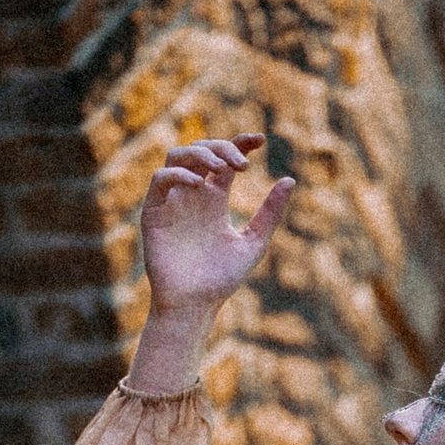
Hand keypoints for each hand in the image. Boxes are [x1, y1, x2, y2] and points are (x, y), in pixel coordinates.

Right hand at [139, 134, 292, 316]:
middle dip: (222, 149)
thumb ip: (269, 213)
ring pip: (178, 156)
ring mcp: (172, 201)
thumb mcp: (253, 242)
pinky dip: (178, 175)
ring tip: (222, 169)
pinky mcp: (154, 212)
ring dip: (200, 155)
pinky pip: (160, 180)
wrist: (194, 305)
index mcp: (214, 199)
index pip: (225, 159)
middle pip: (202, 151)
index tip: (261, 140)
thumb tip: (290, 180)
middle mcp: (193, 194)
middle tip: (242, 166)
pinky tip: (200, 185)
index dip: (240, 142)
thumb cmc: (221, 279)